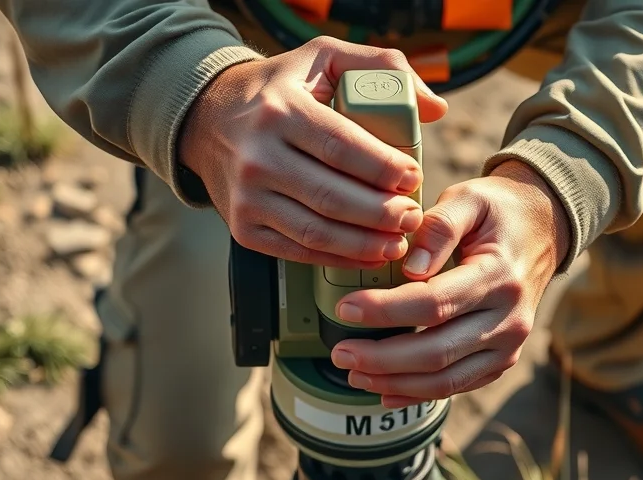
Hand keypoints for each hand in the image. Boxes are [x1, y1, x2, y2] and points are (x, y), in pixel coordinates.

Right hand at [178, 36, 447, 267]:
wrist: (206, 118)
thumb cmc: (278, 89)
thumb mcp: (323, 57)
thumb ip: (383, 67)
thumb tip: (435, 108)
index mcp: (280, 111)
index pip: (342, 147)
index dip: (383, 168)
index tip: (413, 177)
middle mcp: (257, 156)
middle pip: (332, 197)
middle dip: (382, 213)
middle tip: (413, 216)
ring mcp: (247, 197)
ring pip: (317, 231)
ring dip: (365, 243)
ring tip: (398, 240)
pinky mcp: (243, 228)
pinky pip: (299, 251)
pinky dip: (338, 258)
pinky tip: (368, 254)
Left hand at [328, 160, 570, 407]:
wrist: (545, 230)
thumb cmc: (499, 210)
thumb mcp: (470, 199)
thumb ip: (439, 227)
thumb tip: (410, 267)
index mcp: (499, 277)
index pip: (433, 304)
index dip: (385, 311)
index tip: (345, 308)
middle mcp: (509, 319)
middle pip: (436, 352)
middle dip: (381, 358)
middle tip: (339, 352)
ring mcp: (509, 346)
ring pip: (445, 380)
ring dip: (395, 383)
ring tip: (354, 372)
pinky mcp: (502, 360)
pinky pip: (458, 386)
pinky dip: (418, 394)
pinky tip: (384, 391)